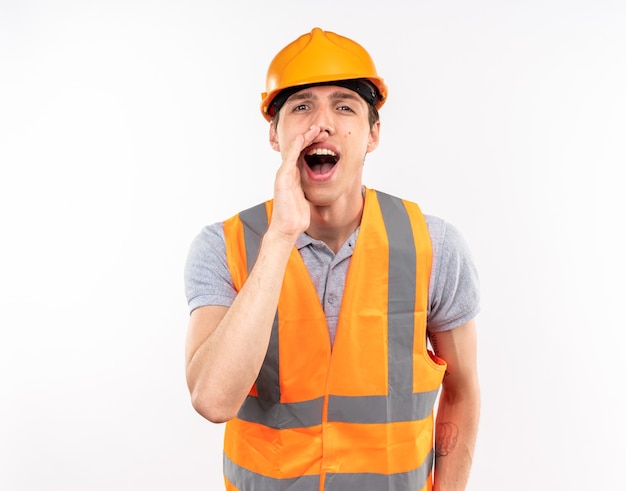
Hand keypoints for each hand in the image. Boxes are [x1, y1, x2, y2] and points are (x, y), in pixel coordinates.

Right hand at [269, 126, 322, 242]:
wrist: (287, 228)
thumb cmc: (295, 216)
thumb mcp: (305, 198)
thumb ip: (308, 189)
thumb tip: (317, 187)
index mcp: (293, 177)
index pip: (302, 155)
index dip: (312, 144)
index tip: (323, 137)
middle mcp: (287, 173)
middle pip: (298, 149)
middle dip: (309, 137)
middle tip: (321, 129)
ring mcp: (283, 175)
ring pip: (293, 150)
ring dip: (304, 138)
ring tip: (314, 129)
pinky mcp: (282, 178)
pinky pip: (289, 158)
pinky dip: (295, 147)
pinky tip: (302, 138)